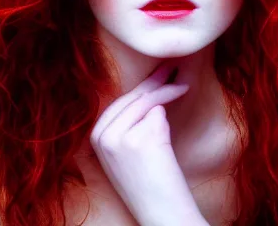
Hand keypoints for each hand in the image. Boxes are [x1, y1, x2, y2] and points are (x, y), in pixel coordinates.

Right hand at [90, 61, 206, 225]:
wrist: (162, 213)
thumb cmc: (151, 183)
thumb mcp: (127, 151)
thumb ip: (128, 124)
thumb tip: (149, 90)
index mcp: (94, 138)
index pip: (119, 102)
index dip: (142, 85)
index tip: (158, 71)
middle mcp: (100, 136)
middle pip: (131, 97)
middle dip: (156, 79)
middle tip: (174, 66)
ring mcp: (117, 137)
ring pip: (146, 101)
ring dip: (168, 91)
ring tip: (183, 86)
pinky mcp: (138, 139)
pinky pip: (158, 114)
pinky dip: (169, 117)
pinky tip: (169, 136)